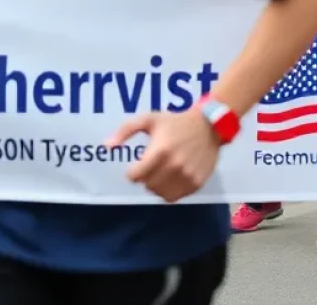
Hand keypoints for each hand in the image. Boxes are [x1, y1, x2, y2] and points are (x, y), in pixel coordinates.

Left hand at [106, 109, 221, 202]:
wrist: (210, 125)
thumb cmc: (176, 122)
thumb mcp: (150, 119)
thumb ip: (125, 130)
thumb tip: (106, 146)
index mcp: (160, 150)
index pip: (134, 176)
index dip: (134, 170)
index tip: (141, 162)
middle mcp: (174, 165)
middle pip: (147, 186)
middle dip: (146, 177)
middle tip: (154, 165)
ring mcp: (187, 175)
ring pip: (160, 194)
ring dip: (157, 185)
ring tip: (163, 172)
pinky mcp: (197, 182)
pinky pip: (175, 197)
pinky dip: (171, 190)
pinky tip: (174, 176)